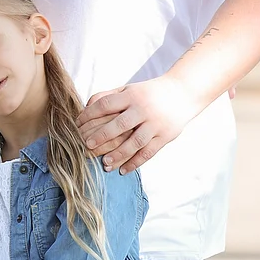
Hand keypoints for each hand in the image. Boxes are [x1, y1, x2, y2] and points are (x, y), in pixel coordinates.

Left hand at [78, 71, 199, 173]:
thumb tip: (86, 108)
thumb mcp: (129, 89)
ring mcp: (155, 124)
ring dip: (119, 155)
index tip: (77, 125)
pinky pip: (148, 152)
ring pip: (135, 142)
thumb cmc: (148, 93)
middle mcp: (143, 109)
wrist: (183, 93)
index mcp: (131, 95)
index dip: (89, 115)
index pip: (106, 105)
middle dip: (102, 136)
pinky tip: (123, 170)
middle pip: (119, 125)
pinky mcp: (165, 136)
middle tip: (87, 146)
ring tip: (105, 164)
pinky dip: (135, 163)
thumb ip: (108, 96)